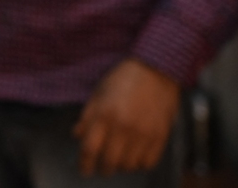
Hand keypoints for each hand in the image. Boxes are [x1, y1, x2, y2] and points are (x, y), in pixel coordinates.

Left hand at [73, 59, 179, 176]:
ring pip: (129, 166)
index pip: (89, 149)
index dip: (84, 164)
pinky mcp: (160, 136)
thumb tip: (77, 135)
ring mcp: (143, 133)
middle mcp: (123, 126)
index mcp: (105, 114)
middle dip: (103, 168)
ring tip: (120, 157)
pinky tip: (137, 154)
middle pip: (109, 162)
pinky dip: (140, 163)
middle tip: (102, 166)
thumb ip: (87, 116)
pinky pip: (148, 162)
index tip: (84, 169)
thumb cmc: (124, 78)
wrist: (156, 69)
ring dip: (122, 165)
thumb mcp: (99, 92)